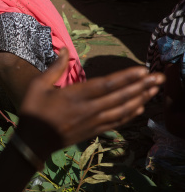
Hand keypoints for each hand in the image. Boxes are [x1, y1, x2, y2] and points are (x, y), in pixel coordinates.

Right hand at [19, 48, 164, 156]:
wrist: (32, 142)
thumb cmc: (32, 111)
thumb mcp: (37, 86)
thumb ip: (55, 68)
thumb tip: (65, 49)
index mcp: (74, 96)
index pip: (105, 85)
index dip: (126, 77)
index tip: (142, 69)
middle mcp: (87, 110)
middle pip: (119, 97)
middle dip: (141, 86)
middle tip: (160, 77)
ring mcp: (92, 122)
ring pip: (122, 110)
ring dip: (140, 99)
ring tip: (155, 90)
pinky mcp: (93, 132)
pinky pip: (116, 122)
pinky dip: (130, 115)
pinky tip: (141, 108)